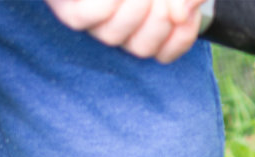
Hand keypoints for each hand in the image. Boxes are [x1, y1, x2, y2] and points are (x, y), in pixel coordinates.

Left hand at [45, 0, 205, 63]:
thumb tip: (179, 16)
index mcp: (144, 25)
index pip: (164, 53)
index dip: (180, 38)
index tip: (184, 13)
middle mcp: (117, 28)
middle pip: (141, 49)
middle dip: (157, 20)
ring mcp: (92, 21)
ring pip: (113, 36)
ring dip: (134, 9)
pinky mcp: (69, 10)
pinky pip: (90, 15)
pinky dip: (108, 2)